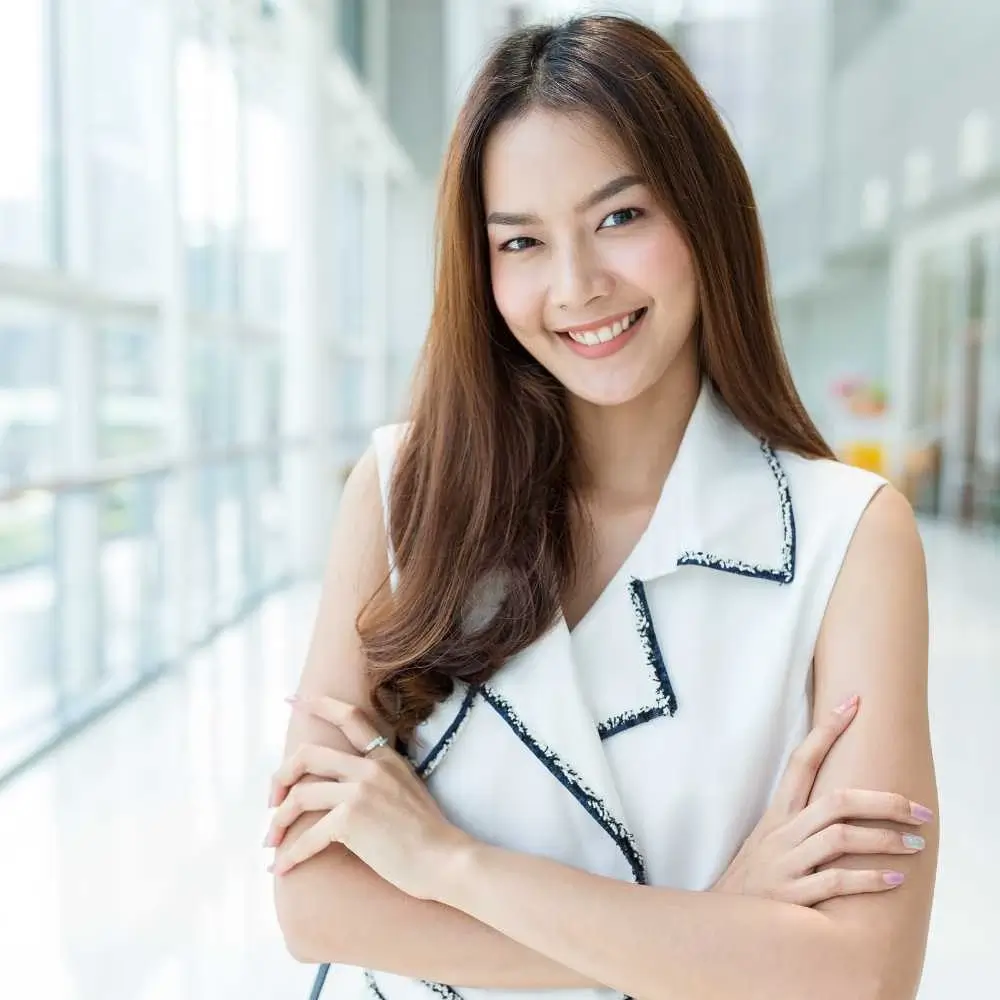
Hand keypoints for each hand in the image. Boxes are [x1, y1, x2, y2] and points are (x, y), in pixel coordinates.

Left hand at [265, 695, 471, 897]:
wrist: (445, 860)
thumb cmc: (428, 836)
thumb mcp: (407, 790)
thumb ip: (380, 778)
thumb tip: (344, 787)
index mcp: (385, 757)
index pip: (350, 718)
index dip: (319, 705)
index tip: (293, 701)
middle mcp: (370, 767)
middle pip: (308, 755)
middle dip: (280, 777)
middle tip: (272, 800)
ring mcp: (361, 790)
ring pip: (300, 795)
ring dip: (278, 821)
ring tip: (271, 840)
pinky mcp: (352, 819)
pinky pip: (308, 835)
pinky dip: (290, 854)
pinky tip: (282, 868)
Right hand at [712, 695, 933, 904]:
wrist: (720, 920)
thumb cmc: (754, 877)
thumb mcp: (769, 839)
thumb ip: (800, 820)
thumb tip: (841, 799)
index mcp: (777, 814)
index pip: (802, 761)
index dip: (827, 730)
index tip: (853, 703)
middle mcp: (782, 833)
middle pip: (837, 801)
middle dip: (884, 802)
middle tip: (919, 809)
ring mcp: (786, 863)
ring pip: (840, 839)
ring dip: (884, 840)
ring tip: (915, 844)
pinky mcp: (791, 896)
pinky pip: (836, 882)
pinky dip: (868, 879)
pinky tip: (894, 879)